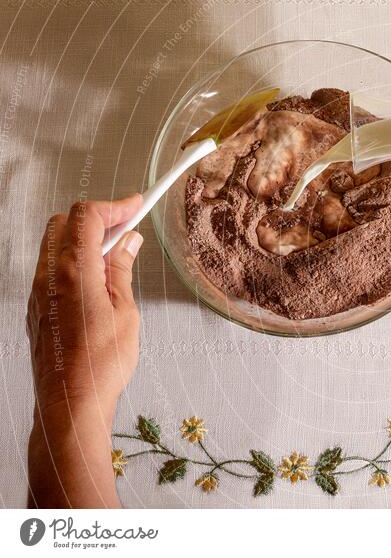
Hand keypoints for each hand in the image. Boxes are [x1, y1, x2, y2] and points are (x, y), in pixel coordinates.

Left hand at [26, 194, 141, 506]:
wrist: (71, 403)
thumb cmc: (100, 365)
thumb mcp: (125, 312)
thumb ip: (121, 271)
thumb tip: (127, 244)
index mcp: (72, 272)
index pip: (86, 217)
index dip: (114, 205)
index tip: (136, 204)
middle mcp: (48, 277)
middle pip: (64, 223)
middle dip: (97, 217)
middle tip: (127, 225)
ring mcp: (38, 292)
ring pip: (54, 244)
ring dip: (85, 238)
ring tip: (116, 253)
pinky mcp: (38, 307)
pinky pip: (51, 268)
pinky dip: (74, 259)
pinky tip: (98, 277)